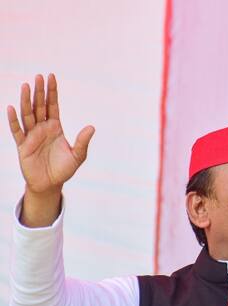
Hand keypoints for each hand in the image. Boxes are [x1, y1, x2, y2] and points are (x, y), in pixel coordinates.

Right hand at [7, 74, 94, 195]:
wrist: (50, 184)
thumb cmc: (64, 169)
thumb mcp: (78, 156)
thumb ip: (83, 142)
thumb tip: (92, 127)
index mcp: (55, 128)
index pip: (53, 106)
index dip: (52, 92)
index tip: (51, 77)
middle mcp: (42, 128)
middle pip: (39, 106)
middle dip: (39, 92)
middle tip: (39, 76)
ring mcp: (31, 136)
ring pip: (27, 114)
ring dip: (26, 101)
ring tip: (26, 86)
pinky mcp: (23, 146)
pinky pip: (17, 131)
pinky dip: (14, 120)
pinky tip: (11, 108)